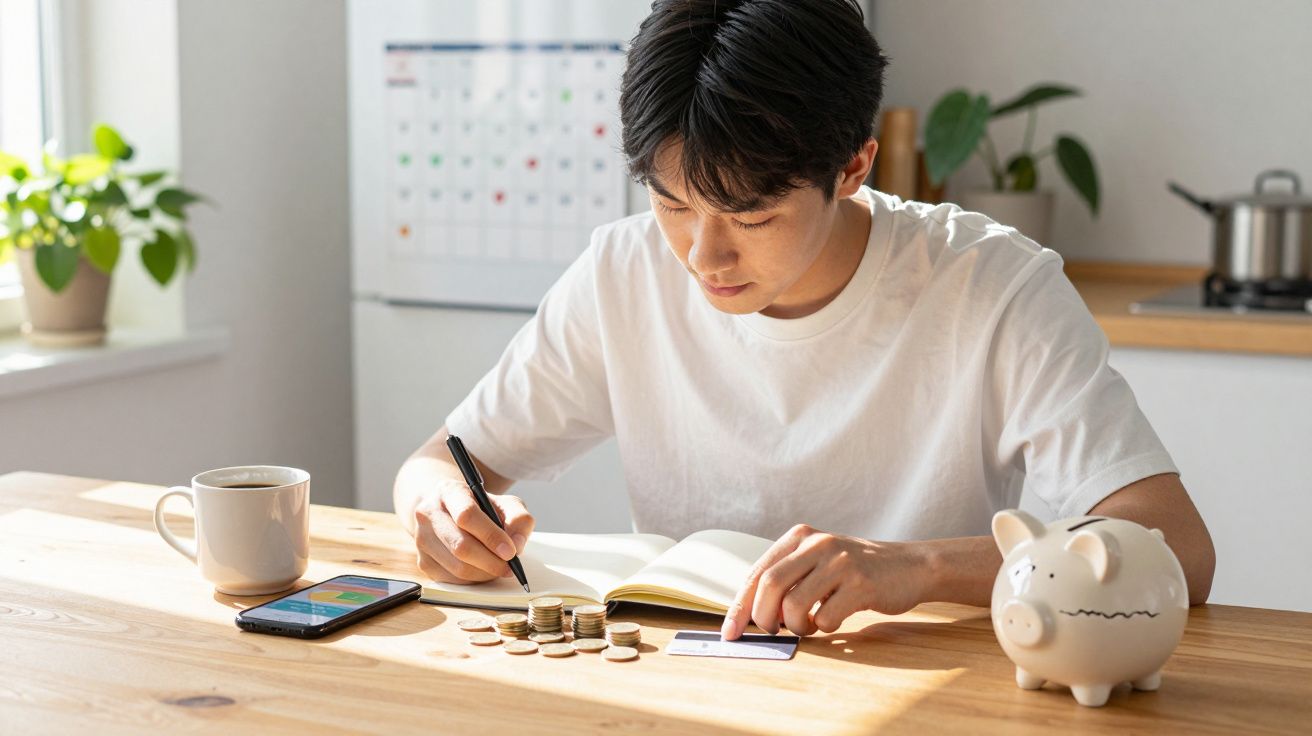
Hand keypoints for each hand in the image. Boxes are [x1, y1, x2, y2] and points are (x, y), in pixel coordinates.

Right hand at [413, 483, 534, 583]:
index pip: (466, 516)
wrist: (451, 512)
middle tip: (510, 567)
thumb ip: (519, 519)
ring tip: (499, 567)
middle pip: (460, 546)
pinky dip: (473, 580)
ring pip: (457, 567)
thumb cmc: (481, 508)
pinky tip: (483, 570)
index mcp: (448, 492)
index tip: (510, 551)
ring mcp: (421, 538)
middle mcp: (428, 513)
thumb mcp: (505, 504)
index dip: (491, 536)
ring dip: (484, 573)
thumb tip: (517, 544)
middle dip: (490, 561)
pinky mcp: (423, 561)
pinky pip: (452, 580)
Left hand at [721, 524, 929, 638]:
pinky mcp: (861, 583)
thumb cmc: (855, 571)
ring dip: (796, 627)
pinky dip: (823, 629)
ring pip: (794, 605)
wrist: (909, 566)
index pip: (757, 572)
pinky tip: (832, 622)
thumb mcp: (818, 562)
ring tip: (809, 626)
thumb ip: (787, 579)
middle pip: (770, 585)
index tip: (730, 633)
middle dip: (762, 618)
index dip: (739, 606)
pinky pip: (826, 618)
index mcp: (800, 537)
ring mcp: (840, 561)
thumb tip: (751, 615)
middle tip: (773, 631)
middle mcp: (818, 543)